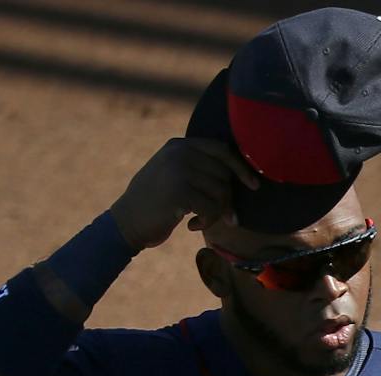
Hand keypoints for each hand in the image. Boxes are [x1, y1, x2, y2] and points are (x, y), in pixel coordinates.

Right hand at [109, 138, 260, 248]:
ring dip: (216, 213)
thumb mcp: (176, 176)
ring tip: (201, 220)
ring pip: (221, 193)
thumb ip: (202, 170)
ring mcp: (178, 170)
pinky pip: (212, 208)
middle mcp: (179, 153)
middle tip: (216, 216)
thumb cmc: (158, 204)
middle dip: (226, 200)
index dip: (241, 167)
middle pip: (225, 175)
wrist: (126, 221)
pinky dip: (207, 222)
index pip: (222, 149)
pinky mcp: (178, 191)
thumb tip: (246, 179)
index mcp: (180, 145)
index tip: (254, 185)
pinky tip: (191, 226)